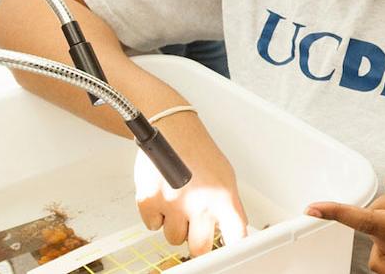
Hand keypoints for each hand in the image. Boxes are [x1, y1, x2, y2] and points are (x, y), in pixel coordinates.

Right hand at [133, 119, 247, 255]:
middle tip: (195, 228)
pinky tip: (163, 196)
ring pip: (174, 239)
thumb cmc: (198, 152)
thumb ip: (229, 208)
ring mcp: (173, 204)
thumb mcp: (225, 177)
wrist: (171, 129)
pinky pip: (152, 226)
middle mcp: (199, 203)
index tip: (228, 256)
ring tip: (178, 202)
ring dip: (175, 226)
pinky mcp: (149, 201)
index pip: (235, 237)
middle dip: (196, 241)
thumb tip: (234, 237)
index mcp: (223, 197)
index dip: (232, 251)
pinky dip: (156, 216)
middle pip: (199, 249)